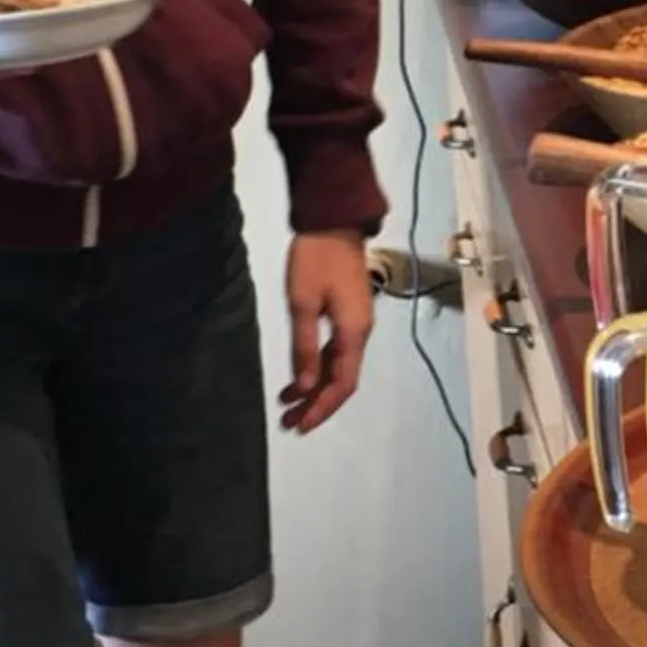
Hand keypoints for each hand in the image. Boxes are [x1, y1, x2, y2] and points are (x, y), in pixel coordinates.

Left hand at [282, 229, 373, 433]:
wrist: (334, 221)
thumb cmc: (315, 259)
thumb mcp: (303, 303)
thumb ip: (305, 347)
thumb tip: (306, 384)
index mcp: (353, 333)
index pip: (342, 385)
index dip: (322, 408)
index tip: (299, 425)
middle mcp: (360, 334)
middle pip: (342, 381)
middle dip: (316, 404)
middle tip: (288, 422)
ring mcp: (356, 324)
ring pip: (338, 368)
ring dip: (314, 388)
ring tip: (287, 404)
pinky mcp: (348, 314)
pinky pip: (335, 352)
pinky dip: (317, 368)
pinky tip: (298, 375)